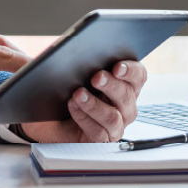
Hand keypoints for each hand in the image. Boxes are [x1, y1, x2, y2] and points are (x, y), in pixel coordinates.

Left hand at [20, 59, 148, 142]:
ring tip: (78, 94)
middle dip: (112, 85)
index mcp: (125, 84)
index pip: (139, 76)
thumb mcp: (72, 68)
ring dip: (95, 105)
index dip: (131, 71)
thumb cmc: (65, 88)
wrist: (48, 115)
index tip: (117, 66)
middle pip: (128, 96)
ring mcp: (115, 125)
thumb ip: (79, 57)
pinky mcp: (99, 140)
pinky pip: (98, 133)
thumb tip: (77, 46)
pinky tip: (72, 106)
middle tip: (96, 77)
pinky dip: (84, 118)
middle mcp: (125, 106)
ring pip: (114, 117)